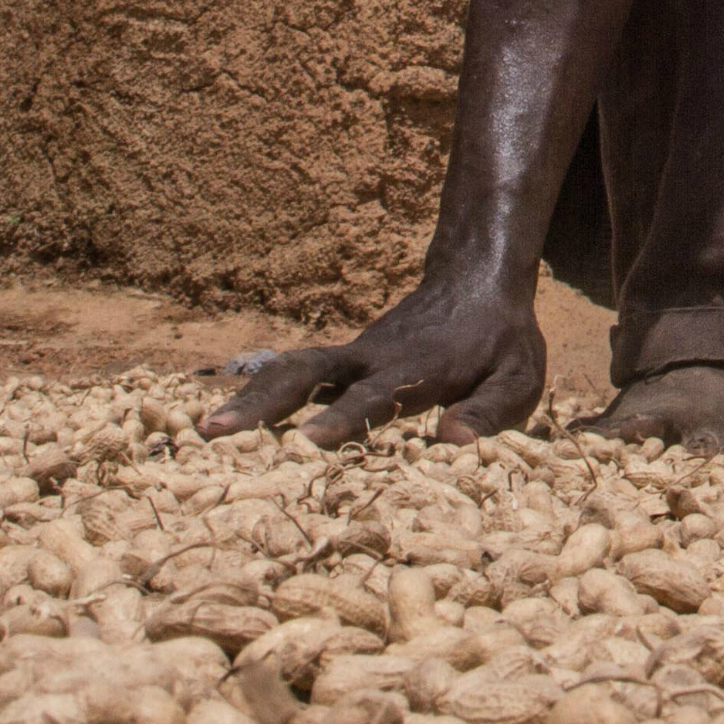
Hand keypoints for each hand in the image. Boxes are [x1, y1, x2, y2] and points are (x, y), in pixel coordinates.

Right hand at [197, 277, 542, 445]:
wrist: (475, 281)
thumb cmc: (502, 343)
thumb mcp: (518, 379)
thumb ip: (488, 412)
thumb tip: (450, 442)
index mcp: (416, 370)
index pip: (375, 397)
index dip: (343, 420)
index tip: (307, 442)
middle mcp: (372, 359)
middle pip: (308, 374)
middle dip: (263, 403)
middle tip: (215, 431)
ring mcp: (352, 357)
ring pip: (292, 370)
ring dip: (250, 398)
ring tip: (205, 431)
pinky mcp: (344, 361)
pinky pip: (296, 375)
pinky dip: (260, 394)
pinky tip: (227, 421)